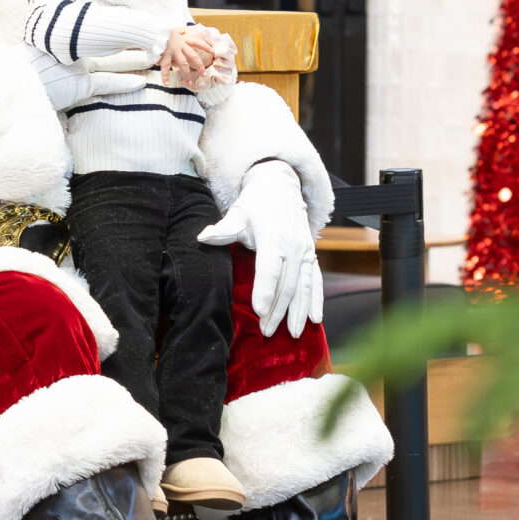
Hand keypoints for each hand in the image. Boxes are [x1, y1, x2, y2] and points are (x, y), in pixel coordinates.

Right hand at [160, 26, 223, 85]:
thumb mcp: (174, 29)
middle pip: (193, 57)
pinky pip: (165, 67)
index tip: (213, 51)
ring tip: (188, 83)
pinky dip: (165, 76)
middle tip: (204, 74)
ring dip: (186, 74)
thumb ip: (180, 31)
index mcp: (183, 40)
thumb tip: (185, 30)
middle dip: (199, 66)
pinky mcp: (164, 55)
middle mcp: (180, 46)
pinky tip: (166, 83)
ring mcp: (173, 52)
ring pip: (183, 64)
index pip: (197, 42)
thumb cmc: (163, 31)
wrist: (153, 31)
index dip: (205, 46)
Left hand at [197, 160, 323, 336]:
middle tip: (266, 331)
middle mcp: (294, 245)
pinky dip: (315, 300)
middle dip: (278, 309)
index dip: (265, 289)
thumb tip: (203, 237)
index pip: (270, 267)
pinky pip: (315, 280)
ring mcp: (305, 251)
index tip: (260, 310)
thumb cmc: (256, 203)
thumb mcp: (238, 212)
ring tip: (290, 333)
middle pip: (287, 283)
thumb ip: (224, 228)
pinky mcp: (311, 255)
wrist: (281, 185)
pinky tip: (314, 319)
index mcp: (273, 236)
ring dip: (297, 311)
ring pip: (302, 286)